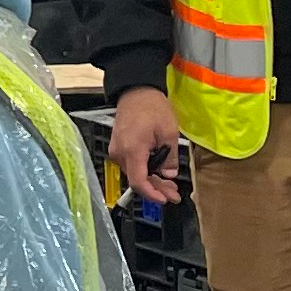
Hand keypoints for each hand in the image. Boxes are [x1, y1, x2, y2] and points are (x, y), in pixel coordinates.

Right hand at [109, 86, 181, 204]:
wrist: (136, 90)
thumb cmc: (152, 107)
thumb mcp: (169, 132)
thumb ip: (169, 157)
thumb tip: (169, 174)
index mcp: (132, 150)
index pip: (138, 182)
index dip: (152, 194)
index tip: (165, 199)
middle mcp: (120, 153)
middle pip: (137, 180)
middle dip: (156, 189)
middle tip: (173, 194)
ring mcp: (117, 150)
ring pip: (134, 173)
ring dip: (151, 180)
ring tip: (169, 184)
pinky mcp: (118, 147)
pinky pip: (131, 164)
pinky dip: (144, 170)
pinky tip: (157, 172)